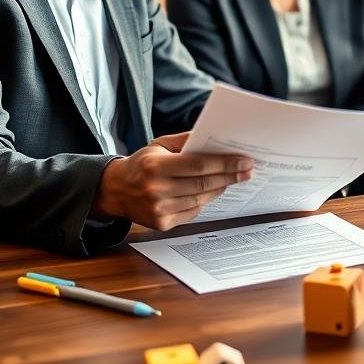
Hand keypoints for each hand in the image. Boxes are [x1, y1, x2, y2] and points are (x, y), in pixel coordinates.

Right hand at [93, 132, 253, 229]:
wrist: (115, 190)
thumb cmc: (142, 163)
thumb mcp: (160, 144)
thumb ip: (187, 140)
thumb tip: (217, 138)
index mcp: (155, 166)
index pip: (198, 165)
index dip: (225, 163)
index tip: (245, 161)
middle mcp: (156, 190)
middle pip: (203, 184)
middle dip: (230, 176)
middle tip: (247, 170)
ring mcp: (158, 210)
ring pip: (201, 199)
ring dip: (220, 188)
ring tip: (233, 179)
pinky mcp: (161, 224)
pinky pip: (192, 211)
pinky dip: (205, 200)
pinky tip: (213, 191)